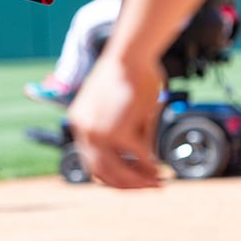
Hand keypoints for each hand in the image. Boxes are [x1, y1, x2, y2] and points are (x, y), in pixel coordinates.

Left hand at [66, 52, 163, 188]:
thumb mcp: (121, 106)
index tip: (133, 179)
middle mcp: (84, 131)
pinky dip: (151, 167)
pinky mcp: (119, 132)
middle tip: (149, 187)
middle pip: (103, 173)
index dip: (114, 176)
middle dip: (129, 184)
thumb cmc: (130, 72)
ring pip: (119, 173)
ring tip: (158, 183)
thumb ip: (124, 132)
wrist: (131, 53)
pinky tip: (161, 170)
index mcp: (79, 123)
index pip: (92, 162)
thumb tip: (144, 159)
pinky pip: (140, 158)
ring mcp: (99, 134)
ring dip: (140, 182)